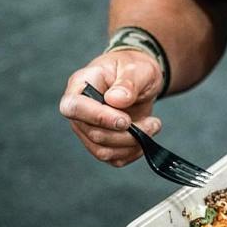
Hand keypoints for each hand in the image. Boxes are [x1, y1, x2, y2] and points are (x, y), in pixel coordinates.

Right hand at [59, 50, 164, 166]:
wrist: (140, 79)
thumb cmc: (133, 68)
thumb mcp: (137, 68)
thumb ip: (128, 82)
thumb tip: (116, 99)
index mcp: (80, 85)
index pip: (74, 107)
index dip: (98, 118)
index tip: (125, 120)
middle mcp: (80, 110)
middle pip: (94, 134)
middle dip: (127, 133)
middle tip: (153, 123)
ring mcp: (88, 129)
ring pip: (103, 151)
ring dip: (133, 144)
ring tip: (153, 126)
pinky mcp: (101, 143)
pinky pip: (114, 158)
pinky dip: (133, 152)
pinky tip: (145, 137)